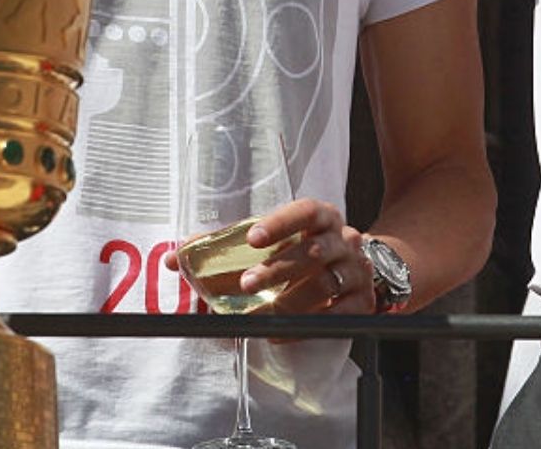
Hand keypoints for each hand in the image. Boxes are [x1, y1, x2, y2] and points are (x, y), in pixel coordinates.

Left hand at [164, 198, 373, 314]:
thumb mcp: (273, 239)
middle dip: (277, 269)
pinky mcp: (364, 301)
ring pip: (326, 283)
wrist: (355, 266)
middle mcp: (344, 238)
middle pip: (313, 250)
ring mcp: (357, 270)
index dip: (279, 224)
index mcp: (321, 216)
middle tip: (246, 285)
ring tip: (260, 314)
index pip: (304, 211)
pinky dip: (308, 324)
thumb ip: (225, 245)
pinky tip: (282, 330)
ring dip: (290, 300)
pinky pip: (339, 314)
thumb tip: (176, 258)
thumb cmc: (302, 248)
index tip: (251, 238)